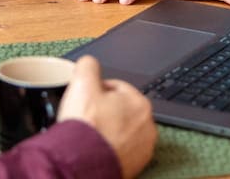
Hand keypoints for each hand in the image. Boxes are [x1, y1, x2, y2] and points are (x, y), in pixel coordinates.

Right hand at [57, 56, 155, 178]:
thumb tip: (90, 63)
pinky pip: (122, 150)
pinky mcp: (136, 166)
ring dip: (109, 130)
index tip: (86, 100)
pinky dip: (111, 148)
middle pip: (121, 110)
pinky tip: (97, 148)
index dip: (97, 91)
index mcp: (140, 102)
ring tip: (91, 134)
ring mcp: (143, 148)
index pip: (117, 88)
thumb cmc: (85, 127)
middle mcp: (148, 126)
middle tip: (87, 118)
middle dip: (105, 111)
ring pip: (122, 131)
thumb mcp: (82, 83)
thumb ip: (88, 65)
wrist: (81, 164)